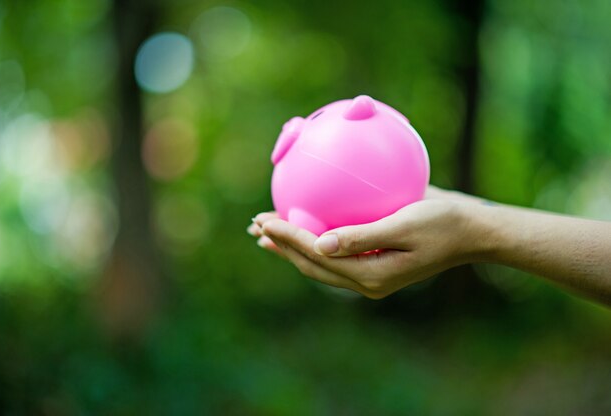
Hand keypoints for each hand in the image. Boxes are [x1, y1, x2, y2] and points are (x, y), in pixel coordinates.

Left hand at [248, 186, 491, 298]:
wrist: (472, 230)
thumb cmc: (444, 223)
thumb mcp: (405, 226)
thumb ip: (362, 237)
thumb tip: (319, 245)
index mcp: (371, 276)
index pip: (317, 257)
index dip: (287, 238)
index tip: (263, 221)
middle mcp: (366, 279)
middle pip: (311, 265)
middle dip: (281, 246)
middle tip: (255, 226)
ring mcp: (370, 271)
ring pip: (320, 261)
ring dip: (292, 245)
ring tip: (267, 230)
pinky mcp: (374, 258)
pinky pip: (336, 250)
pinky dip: (315, 238)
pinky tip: (305, 219)